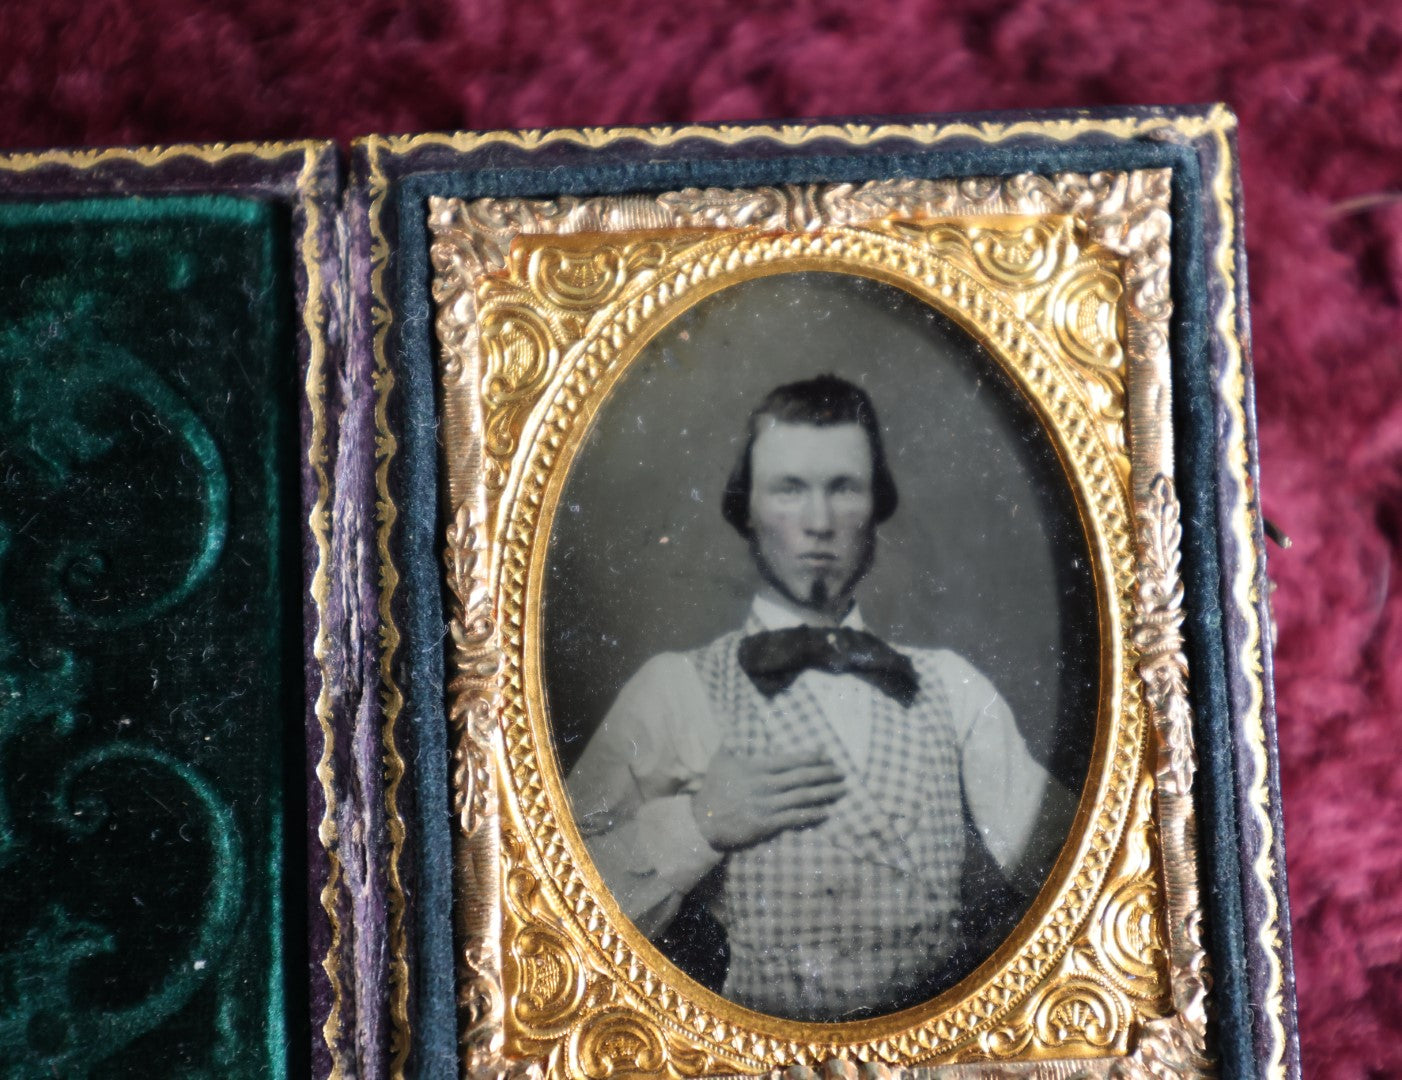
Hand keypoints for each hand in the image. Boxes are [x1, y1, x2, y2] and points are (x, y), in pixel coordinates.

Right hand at [690, 747, 846, 851]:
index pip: (790, 760)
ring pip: (803, 797)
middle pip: (801, 777)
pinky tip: (826, 812)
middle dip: (825, 774)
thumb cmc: (712, 790)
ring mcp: (767, 805)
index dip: (811, 758)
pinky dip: (813, 815)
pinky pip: (795, 818)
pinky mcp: (767, 824)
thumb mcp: (720, 761)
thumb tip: (732, 725)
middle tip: (841, 773)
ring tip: (841, 790)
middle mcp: (765, 785)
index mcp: (756, 767)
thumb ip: (731, 743)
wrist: (702, 822)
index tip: (826, 756)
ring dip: (825, 793)